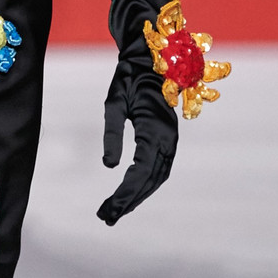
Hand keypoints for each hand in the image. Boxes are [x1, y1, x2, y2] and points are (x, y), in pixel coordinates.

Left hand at [98, 49, 176, 224]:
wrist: (149, 58)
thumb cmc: (128, 78)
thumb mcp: (113, 103)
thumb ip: (111, 134)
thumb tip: (110, 167)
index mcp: (155, 130)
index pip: (140, 172)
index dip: (125, 194)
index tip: (108, 210)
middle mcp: (168, 138)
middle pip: (149, 180)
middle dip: (128, 201)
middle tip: (106, 218)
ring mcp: (170, 139)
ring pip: (157, 178)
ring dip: (137, 197)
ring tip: (114, 212)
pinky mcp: (167, 139)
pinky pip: (159, 168)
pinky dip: (144, 185)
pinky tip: (130, 194)